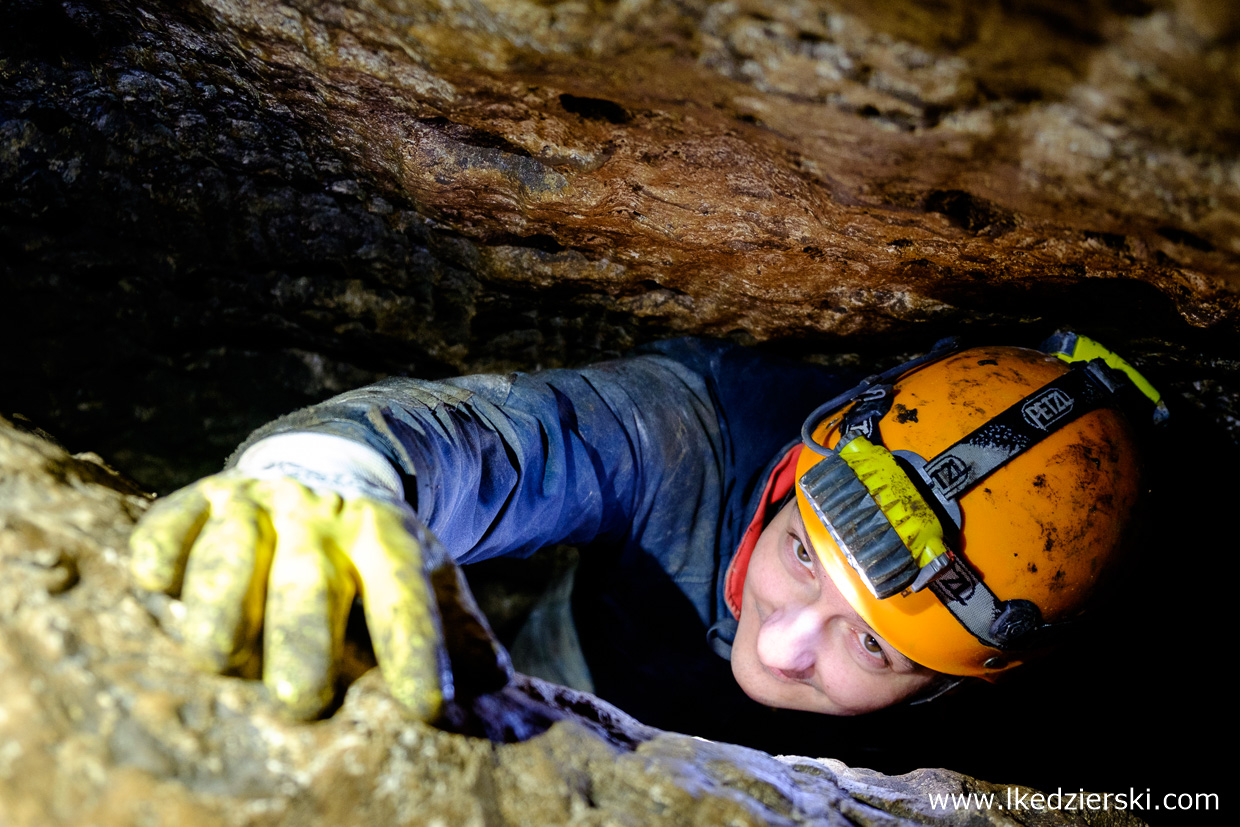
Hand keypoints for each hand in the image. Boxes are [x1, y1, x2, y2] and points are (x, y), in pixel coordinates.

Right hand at [129, 473, 454, 719]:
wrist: (321, 468)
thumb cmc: (370, 553)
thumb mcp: (422, 574)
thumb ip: (455, 627)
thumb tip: (497, 683)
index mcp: (384, 534)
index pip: (404, 591)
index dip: (414, 647)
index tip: (427, 707)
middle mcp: (320, 516)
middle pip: (312, 579)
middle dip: (305, 638)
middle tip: (302, 700)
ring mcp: (257, 503)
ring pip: (236, 550)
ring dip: (225, 601)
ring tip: (221, 658)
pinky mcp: (201, 497)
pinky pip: (172, 518)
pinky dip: (163, 549)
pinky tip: (159, 583)